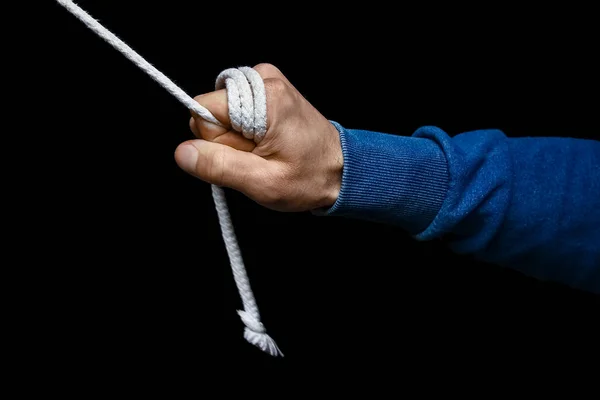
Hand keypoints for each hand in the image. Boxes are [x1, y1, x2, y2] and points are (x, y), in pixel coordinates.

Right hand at [174, 63, 342, 211]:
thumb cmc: (309, 177)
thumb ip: (220, 166)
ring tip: (267, 152)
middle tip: (260, 157)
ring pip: (220, 115)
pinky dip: (245, 133)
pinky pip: (233, 113)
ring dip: (237, 140)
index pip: (202, 112)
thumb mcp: (263, 182)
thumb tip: (183, 152)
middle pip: (211, 112)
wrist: (340, 170)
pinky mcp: (265, 90)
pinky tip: (267, 144)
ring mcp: (265, 82)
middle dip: (228, 142)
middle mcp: (263, 79)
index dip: (218, 143)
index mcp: (264, 95)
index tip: (247, 155)